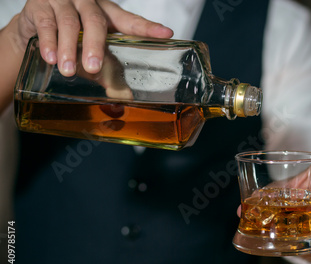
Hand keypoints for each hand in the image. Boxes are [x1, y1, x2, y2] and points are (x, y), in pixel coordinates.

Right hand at [14, 0, 172, 75]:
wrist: (33, 24)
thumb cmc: (73, 37)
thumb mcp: (93, 51)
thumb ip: (108, 71)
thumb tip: (125, 97)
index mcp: (107, 13)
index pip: (130, 20)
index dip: (147, 27)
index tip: (166, 34)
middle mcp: (88, 4)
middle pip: (96, 21)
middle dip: (95, 46)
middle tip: (94, 68)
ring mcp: (64, 2)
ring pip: (69, 23)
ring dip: (69, 49)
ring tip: (68, 70)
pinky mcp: (40, 6)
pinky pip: (46, 24)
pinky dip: (49, 43)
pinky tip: (51, 58)